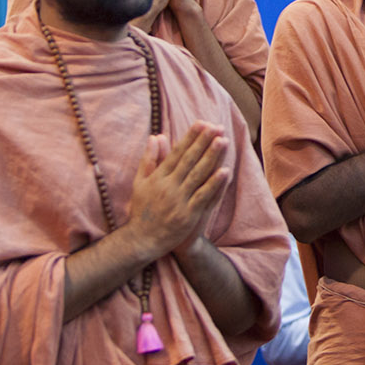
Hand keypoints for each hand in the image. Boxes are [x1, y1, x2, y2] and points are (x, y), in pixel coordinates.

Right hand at [127, 122, 229, 257]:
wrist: (143, 240)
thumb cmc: (142, 210)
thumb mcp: (139, 183)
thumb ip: (148, 159)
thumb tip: (156, 137)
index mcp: (158, 177)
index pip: (177, 153)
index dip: (190, 138)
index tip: (202, 124)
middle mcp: (168, 187)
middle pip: (189, 160)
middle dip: (203, 142)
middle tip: (216, 127)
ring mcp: (179, 201)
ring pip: (198, 175)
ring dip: (211, 157)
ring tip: (223, 141)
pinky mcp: (189, 215)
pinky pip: (204, 196)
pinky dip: (214, 184)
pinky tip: (225, 171)